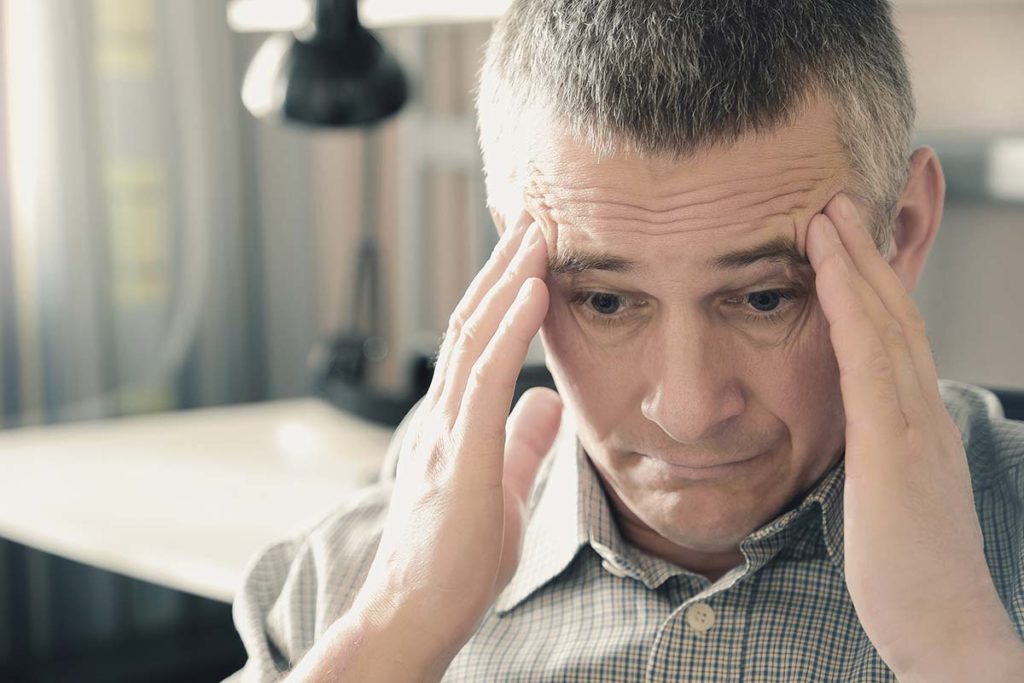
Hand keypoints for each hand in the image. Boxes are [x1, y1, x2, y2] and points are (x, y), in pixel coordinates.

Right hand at [348, 221, 562, 676]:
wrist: (416, 613)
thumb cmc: (455, 560)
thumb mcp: (501, 485)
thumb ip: (522, 440)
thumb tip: (548, 401)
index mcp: (455, 421)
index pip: (477, 340)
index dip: (503, 292)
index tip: (532, 251)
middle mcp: (443, 413)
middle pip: (471, 321)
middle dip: (503, 266)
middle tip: (533, 216)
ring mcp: (446, 431)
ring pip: (474, 336)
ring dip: (508, 279)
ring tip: (538, 232)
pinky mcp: (459, 456)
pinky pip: (486, 379)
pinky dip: (510, 330)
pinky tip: (536, 290)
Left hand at [805, 194, 1022, 679]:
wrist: (944, 628)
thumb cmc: (907, 570)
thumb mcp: (886, 494)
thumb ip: (876, 451)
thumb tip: (853, 428)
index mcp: (913, 421)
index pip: (892, 336)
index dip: (868, 283)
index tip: (841, 238)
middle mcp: (921, 411)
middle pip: (894, 313)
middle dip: (865, 253)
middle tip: (837, 198)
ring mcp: (913, 426)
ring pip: (885, 324)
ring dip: (855, 262)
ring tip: (828, 212)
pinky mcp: (897, 450)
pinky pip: (869, 363)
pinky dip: (849, 309)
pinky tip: (826, 269)